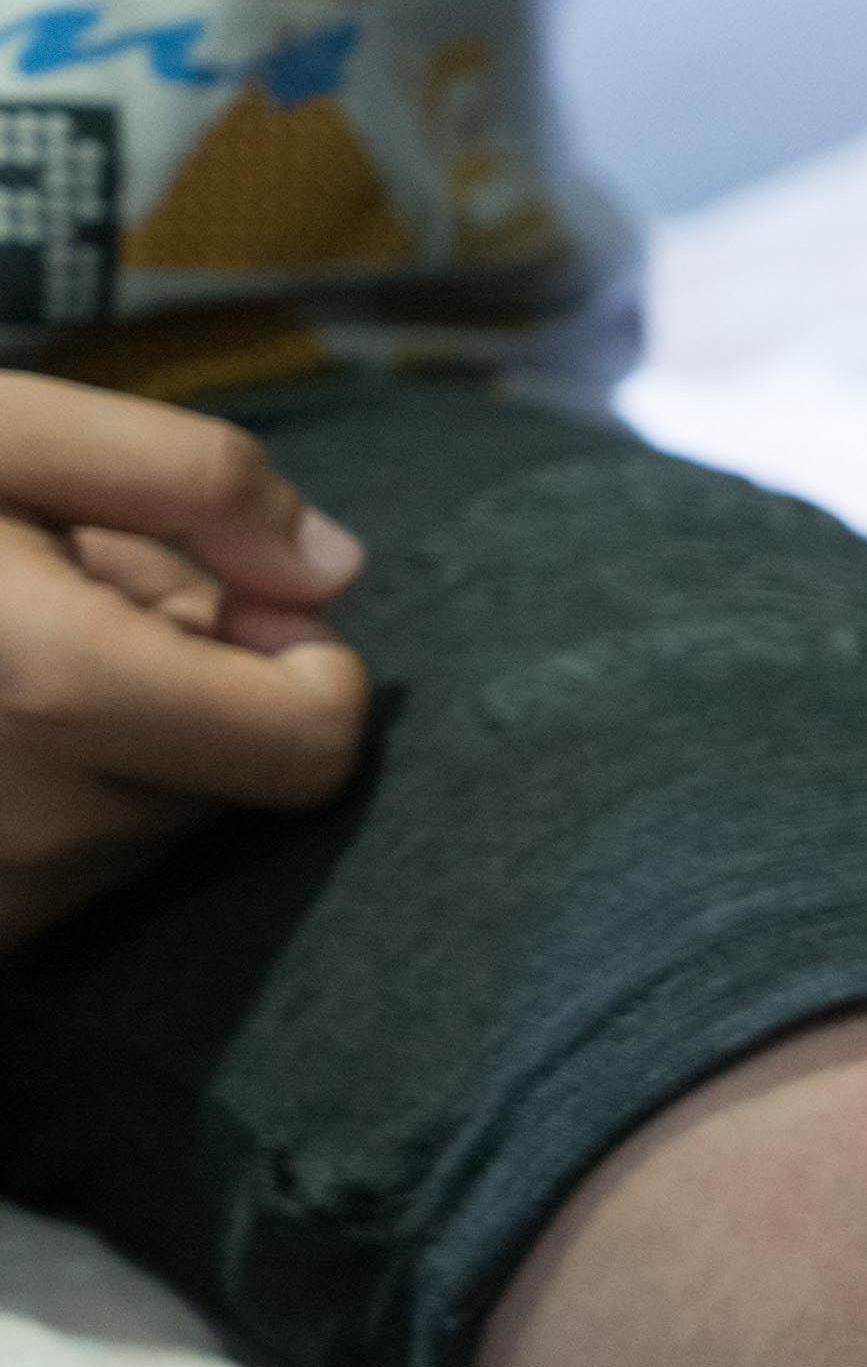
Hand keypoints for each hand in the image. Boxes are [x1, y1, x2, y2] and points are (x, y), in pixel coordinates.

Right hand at [1, 376, 370, 951]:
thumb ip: (183, 477)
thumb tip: (334, 570)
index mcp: (63, 693)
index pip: (316, 747)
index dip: (312, 667)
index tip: (239, 596)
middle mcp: (46, 820)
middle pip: (239, 776)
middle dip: (199, 676)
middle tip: (77, 583)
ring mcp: (4, 889)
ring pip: (152, 812)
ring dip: (119, 720)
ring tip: (4, 635)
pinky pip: (69, 851)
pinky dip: (51, 773)